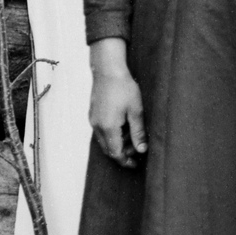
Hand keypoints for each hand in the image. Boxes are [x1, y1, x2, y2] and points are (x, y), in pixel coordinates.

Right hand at [89, 37, 146, 167]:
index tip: (136, 164)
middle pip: (108, 149)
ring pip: (104, 141)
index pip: (115, 153)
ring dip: (118, 145)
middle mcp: (97, 126)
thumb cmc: (124, 88)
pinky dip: (112, 135)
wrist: (108, 70)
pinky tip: (124, 128)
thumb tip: (142, 150)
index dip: (126, 161)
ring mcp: (93, 120)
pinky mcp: (93, 114)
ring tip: (133, 139)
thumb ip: (138, 132)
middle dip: (123, 154)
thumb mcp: (136, 111)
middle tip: (138, 153)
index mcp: (108, 128)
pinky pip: (101, 132)